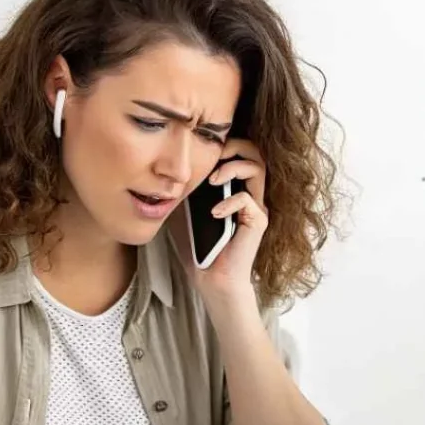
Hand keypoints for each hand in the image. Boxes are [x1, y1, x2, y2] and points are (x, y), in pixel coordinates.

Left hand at [174, 138, 267, 302]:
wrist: (212, 280)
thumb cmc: (199, 249)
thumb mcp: (184, 212)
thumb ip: (184, 191)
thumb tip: (166, 172)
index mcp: (235, 189)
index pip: (240, 153)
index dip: (225, 144)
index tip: (203, 150)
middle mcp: (250, 194)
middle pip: (255, 153)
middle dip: (234, 146)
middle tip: (214, 155)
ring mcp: (256, 207)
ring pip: (258, 168)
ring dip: (233, 167)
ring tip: (214, 180)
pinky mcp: (258, 222)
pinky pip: (248, 199)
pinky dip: (229, 202)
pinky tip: (214, 213)